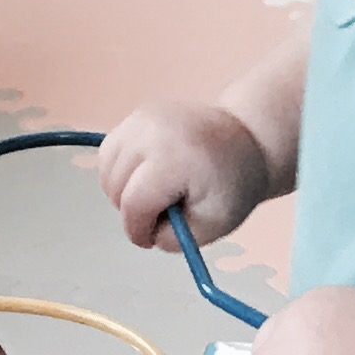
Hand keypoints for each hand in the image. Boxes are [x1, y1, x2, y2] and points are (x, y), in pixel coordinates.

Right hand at [98, 98, 274, 251]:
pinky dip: (121, 171)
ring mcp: (143, 118)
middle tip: (164, 214)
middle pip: (116, 188)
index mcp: (177, 158)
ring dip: (123, 191)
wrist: (247, 138)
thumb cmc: (232, 184)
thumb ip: (173, 239)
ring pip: (107, 171)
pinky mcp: (137, 115)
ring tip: (156, 194)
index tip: (150, 240)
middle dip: (134, 211)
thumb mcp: (212, 225)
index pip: (135, 204)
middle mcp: (154, 131)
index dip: (138, 231)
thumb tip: (144, 233)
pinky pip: (110, 154)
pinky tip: (147, 176)